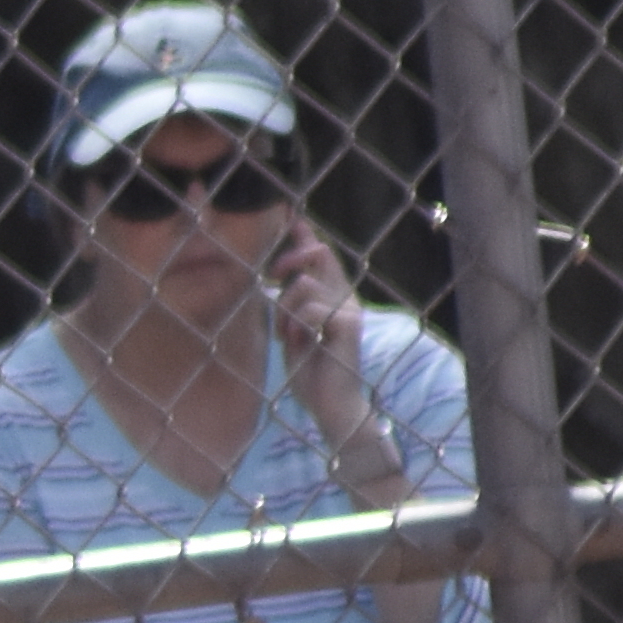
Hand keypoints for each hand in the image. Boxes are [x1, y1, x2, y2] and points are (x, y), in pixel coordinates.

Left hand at [265, 228, 385, 456]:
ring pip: (304, 286)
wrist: (331, 405)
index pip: (322, 257)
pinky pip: (311, 310)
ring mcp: (349, 310)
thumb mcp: (294, 333)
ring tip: (288, 335)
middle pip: (319, 255)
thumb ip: (290, 307)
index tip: (290, 216)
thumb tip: (279, 281)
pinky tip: (299, 343)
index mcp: (334, 298)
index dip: (306, 236)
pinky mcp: (348, 325)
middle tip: (273, 277)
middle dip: (290, 259)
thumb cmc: (311, 373)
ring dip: (285, 309)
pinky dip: (296, 326)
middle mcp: (345, 298)